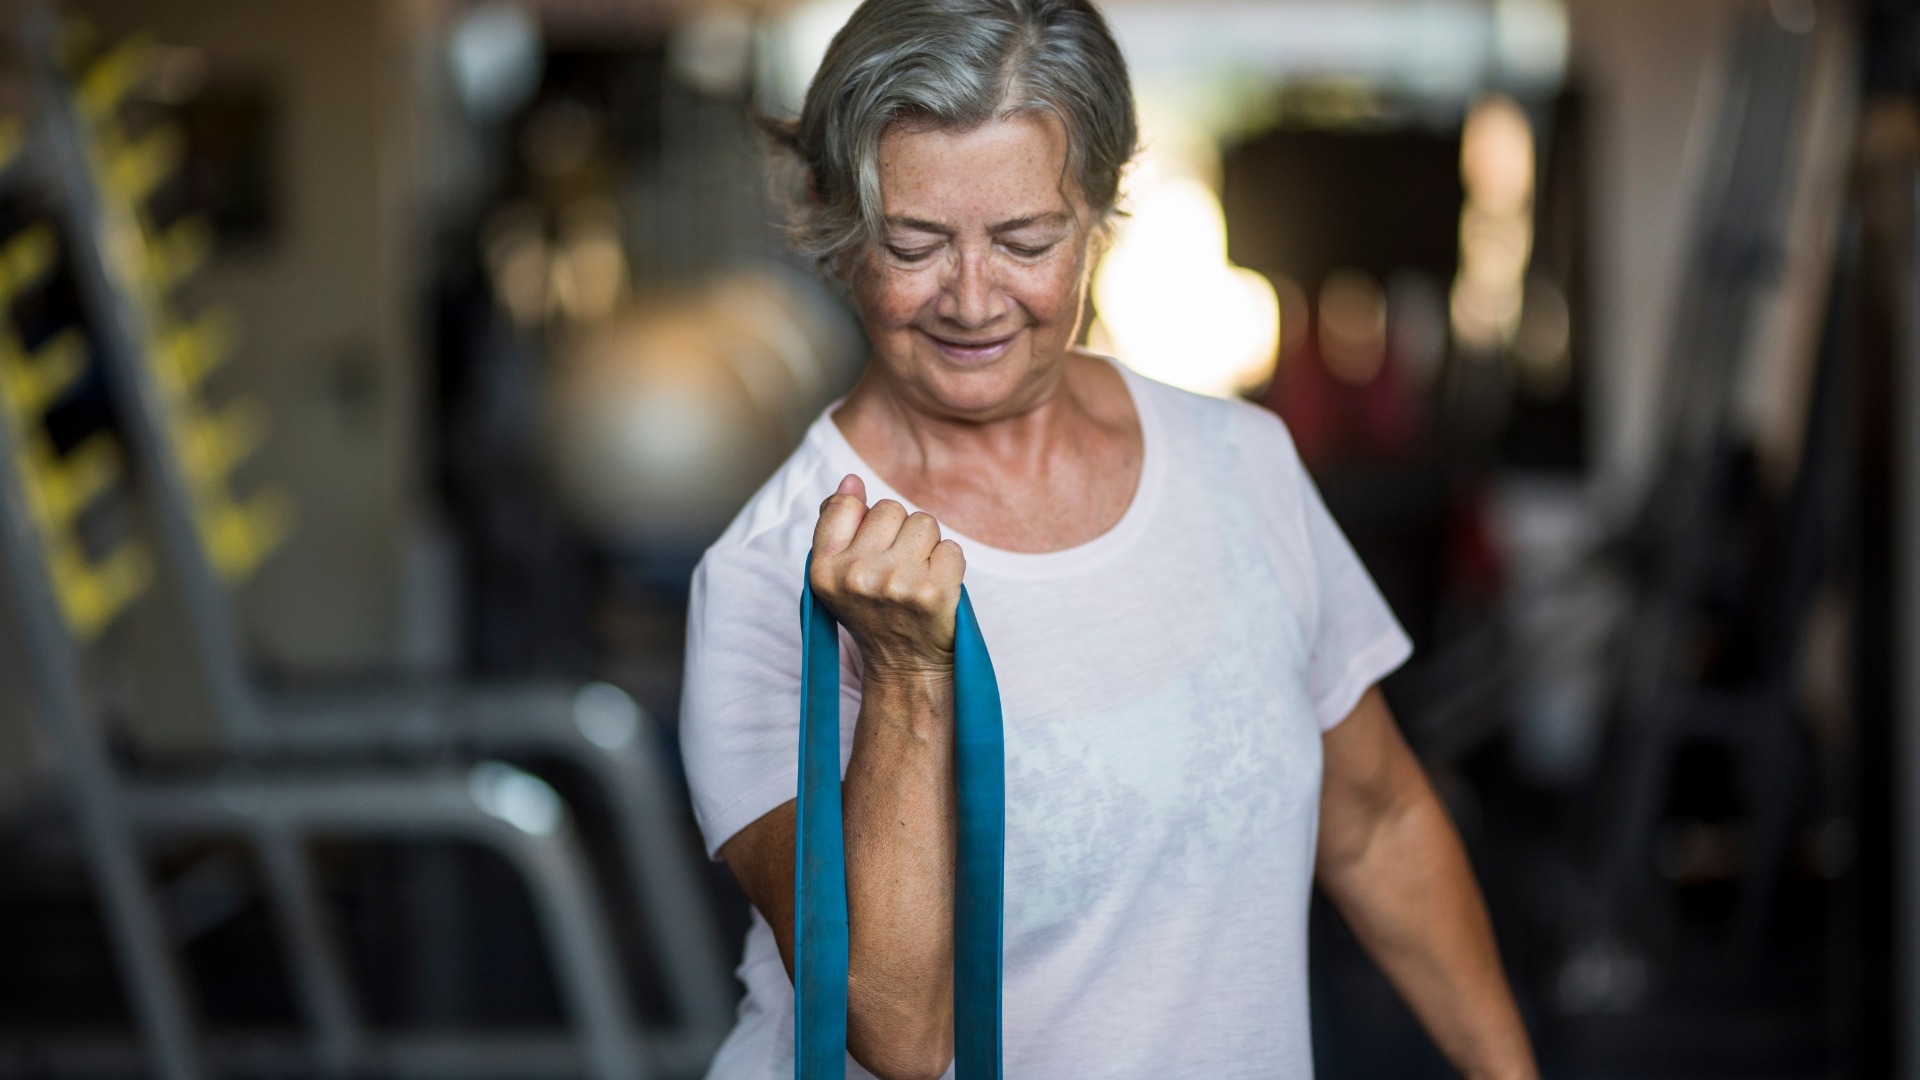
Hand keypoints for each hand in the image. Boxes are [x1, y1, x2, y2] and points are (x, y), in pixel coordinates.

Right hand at [810, 474, 965, 680]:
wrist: (905, 666)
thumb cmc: (874, 612)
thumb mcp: (838, 574)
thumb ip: (837, 524)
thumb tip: (852, 481)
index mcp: (824, 568)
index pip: (846, 504)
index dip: (866, 520)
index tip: (871, 548)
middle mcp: (856, 575)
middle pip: (891, 508)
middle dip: (899, 532)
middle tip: (897, 570)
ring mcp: (896, 583)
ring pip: (924, 523)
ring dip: (927, 546)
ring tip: (916, 577)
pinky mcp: (933, 591)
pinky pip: (952, 548)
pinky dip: (949, 565)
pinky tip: (935, 588)